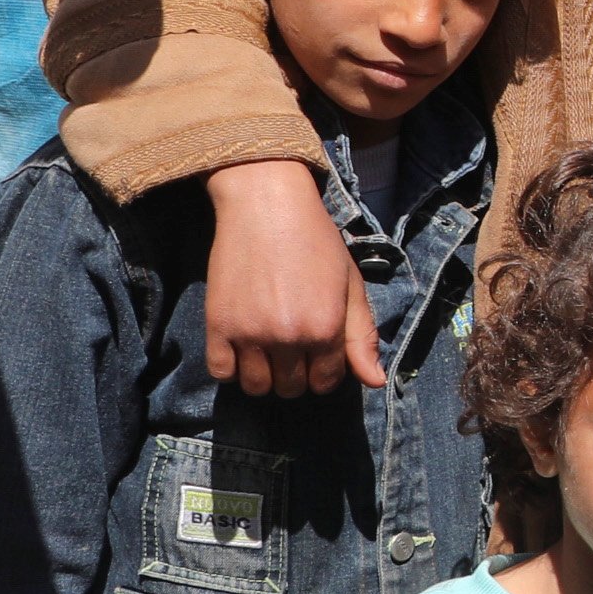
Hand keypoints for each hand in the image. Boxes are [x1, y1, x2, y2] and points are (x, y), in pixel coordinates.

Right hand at [205, 158, 380, 393]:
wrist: (266, 205)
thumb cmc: (315, 242)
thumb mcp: (350, 284)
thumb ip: (362, 336)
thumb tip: (375, 383)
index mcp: (326, 328)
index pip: (325, 381)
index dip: (324, 372)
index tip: (318, 353)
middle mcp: (288, 337)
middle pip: (291, 388)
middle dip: (296, 374)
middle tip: (293, 347)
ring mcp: (250, 333)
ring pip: (257, 387)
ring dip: (265, 376)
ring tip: (268, 350)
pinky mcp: (218, 325)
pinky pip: (222, 373)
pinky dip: (232, 369)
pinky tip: (243, 349)